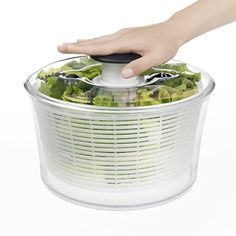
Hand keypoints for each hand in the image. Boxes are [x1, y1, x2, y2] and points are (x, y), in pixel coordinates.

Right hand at [57, 21, 181, 77]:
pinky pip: (106, 39)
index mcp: (126, 42)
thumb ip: (139, 65)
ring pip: (99, 40)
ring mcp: (123, 34)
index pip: (100, 47)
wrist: (172, 31)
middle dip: (77, 44)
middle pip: (95, 42)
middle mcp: (121, 36)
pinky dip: (95, 41)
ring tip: (71, 44)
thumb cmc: (165, 44)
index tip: (68, 47)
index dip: (83, 49)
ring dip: (84, 42)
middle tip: (61, 46)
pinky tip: (92, 42)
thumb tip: (123, 73)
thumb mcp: (156, 58)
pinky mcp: (125, 35)